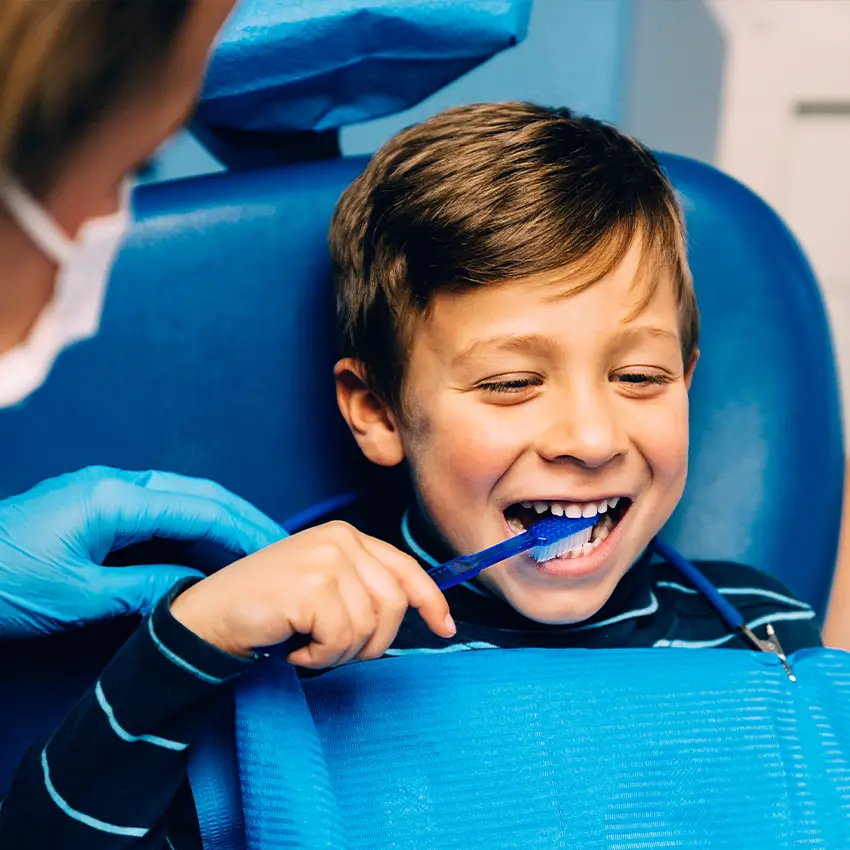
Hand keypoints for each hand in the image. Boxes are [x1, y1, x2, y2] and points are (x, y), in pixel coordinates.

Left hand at [0, 466, 284, 638]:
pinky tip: (208, 551)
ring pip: (183, 498)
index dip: (245, 532)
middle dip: (243, 518)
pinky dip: (192, 529)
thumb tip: (195, 591)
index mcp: (115, 499)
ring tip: (256, 549)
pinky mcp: (98, 507)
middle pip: (199, 494)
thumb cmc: (1, 584)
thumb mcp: (78, 597)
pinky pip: (160, 511)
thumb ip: (144, 589)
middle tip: (282, 546)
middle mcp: (117, 485)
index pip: (200, 510)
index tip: (279, 553)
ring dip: (221, 521)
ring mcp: (107, 492)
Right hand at [170, 520, 455, 667]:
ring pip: (370, 627)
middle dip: (370, 641)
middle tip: (331, 648)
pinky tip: (294, 646)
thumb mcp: (323, 585)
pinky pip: (342, 640)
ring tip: (307, 644)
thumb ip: (363, 587)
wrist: (210, 615)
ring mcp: (327, 559)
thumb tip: (421, 610)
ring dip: (339, 652)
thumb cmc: (269, 608)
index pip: (405, 568)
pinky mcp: (312, 586)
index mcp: (347, 536)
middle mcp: (341, 540)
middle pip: (394, 604)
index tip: (445, 627)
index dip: (431, 600)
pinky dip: (319, 656)